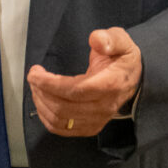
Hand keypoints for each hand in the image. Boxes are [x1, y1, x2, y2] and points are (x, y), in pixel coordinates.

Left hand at [27, 28, 142, 138]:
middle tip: (34, 76)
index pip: (75, 90)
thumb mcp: (122, 42)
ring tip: (36, 87)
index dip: (50, 84)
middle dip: (41, 91)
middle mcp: (104, 106)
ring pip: (60, 120)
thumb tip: (96, 40)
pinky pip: (62, 129)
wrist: (133, 80)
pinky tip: (42, 102)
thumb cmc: (122, 60)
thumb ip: (110, 38)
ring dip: (41, 103)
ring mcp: (97, 120)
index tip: (35, 72)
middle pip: (63, 107)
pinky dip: (46, 117)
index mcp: (111, 85)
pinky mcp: (91, 127)